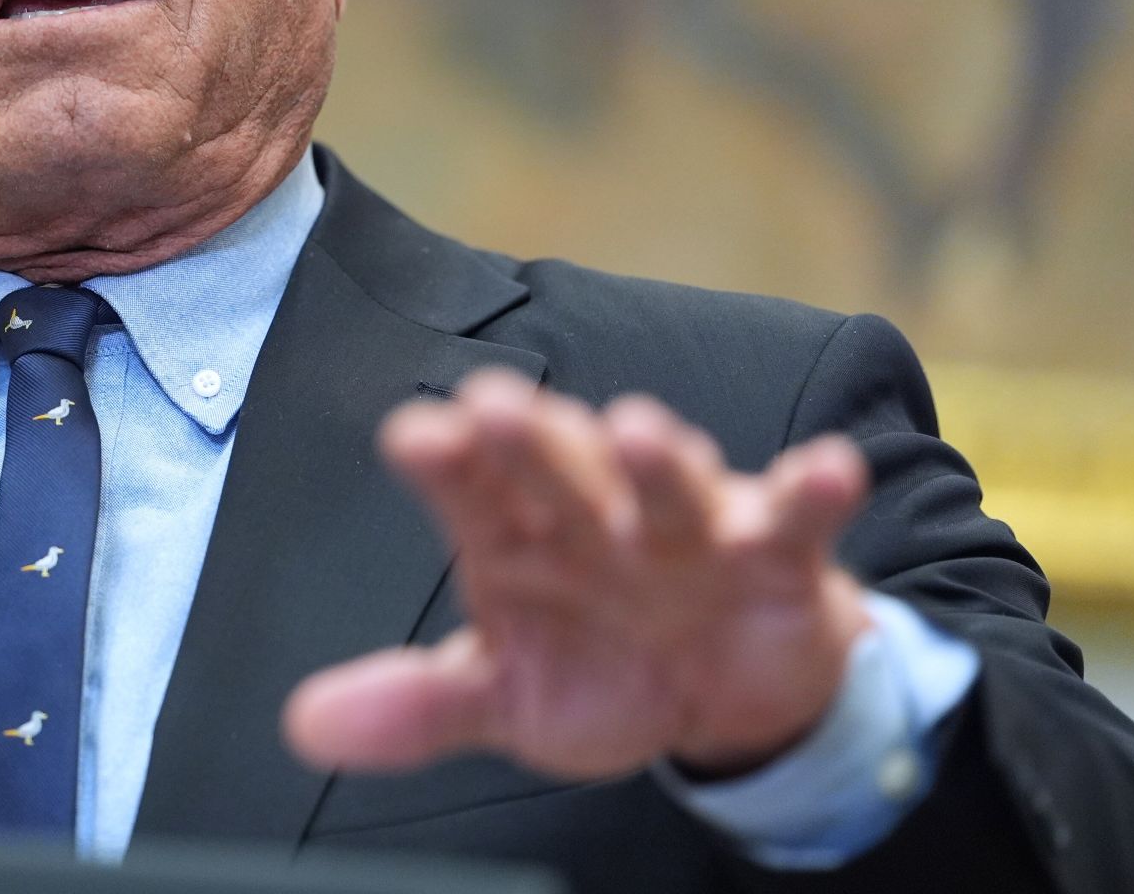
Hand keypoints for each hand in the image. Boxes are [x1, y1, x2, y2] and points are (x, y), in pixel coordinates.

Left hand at [283, 369, 873, 780]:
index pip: (472, 492)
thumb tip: (306, 726)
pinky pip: (796, 516)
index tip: (414, 435)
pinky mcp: (774, 550)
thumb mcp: (506, 696)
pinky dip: (814, 492)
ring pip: (670, 485)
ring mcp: (687, 526)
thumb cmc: (601, 664)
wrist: (725, 691)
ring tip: (641, 431)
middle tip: (498, 408)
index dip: (446, 464)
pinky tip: (827, 469)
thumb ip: (418, 704)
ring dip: (659, 461)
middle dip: (535, 442)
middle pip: (562, 471)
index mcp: (518, 536)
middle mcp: (597, 514)